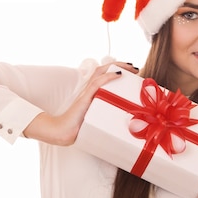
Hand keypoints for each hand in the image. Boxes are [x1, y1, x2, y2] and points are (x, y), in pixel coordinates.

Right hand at [23, 62, 138, 145]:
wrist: (63, 133)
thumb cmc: (78, 128)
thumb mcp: (96, 119)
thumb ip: (106, 115)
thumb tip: (127, 122)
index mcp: (90, 93)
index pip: (103, 74)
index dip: (116, 69)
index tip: (131, 71)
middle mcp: (88, 89)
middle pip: (103, 69)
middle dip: (120, 65)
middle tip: (134, 67)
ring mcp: (86, 93)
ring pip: (100, 72)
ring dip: (117, 67)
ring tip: (130, 67)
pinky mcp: (84, 99)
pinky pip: (97, 84)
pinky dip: (108, 77)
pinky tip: (118, 75)